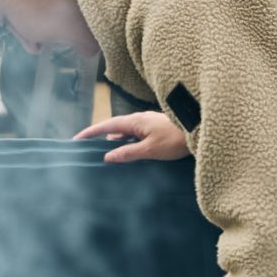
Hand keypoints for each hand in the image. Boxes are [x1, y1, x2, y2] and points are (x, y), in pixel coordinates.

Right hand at [74, 111, 189, 161]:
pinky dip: (128, 143)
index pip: (106, 125)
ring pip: (126, 133)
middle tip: (88, 148)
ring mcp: (148, 124)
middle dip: (100, 137)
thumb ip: (128, 153)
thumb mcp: (150, 149)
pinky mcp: (155, 129)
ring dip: (116, 142)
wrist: (199, 130)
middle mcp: (139, 120)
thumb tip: (107, 156)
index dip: (91, 132)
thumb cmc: (176, 139)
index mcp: (135, 121)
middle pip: (114, 128)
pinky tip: (129, 154)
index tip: (77, 138)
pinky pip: (135, 136)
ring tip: (106, 155)